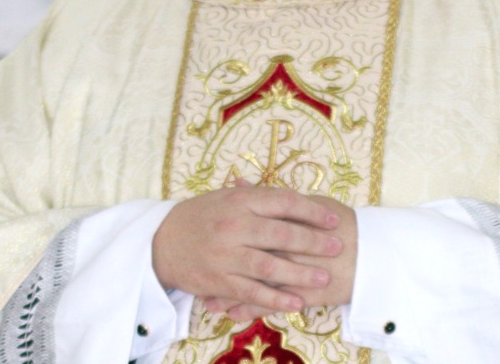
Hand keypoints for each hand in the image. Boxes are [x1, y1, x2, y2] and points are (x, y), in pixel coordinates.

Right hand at [153, 185, 342, 313]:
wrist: (161, 242)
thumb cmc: (202, 216)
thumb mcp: (228, 196)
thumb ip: (260, 196)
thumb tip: (297, 196)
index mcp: (239, 200)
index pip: (284, 202)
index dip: (312, 211)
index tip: (332, 220)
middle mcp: (234, 226)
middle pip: (282, 235)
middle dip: (314, 243)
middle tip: (337, 248)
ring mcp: (226, 255)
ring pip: (270, 267)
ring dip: (301, 274)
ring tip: (324, 278)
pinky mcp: (219, 281)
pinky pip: (252, 292)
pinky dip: (276, 299)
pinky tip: (297, 302)